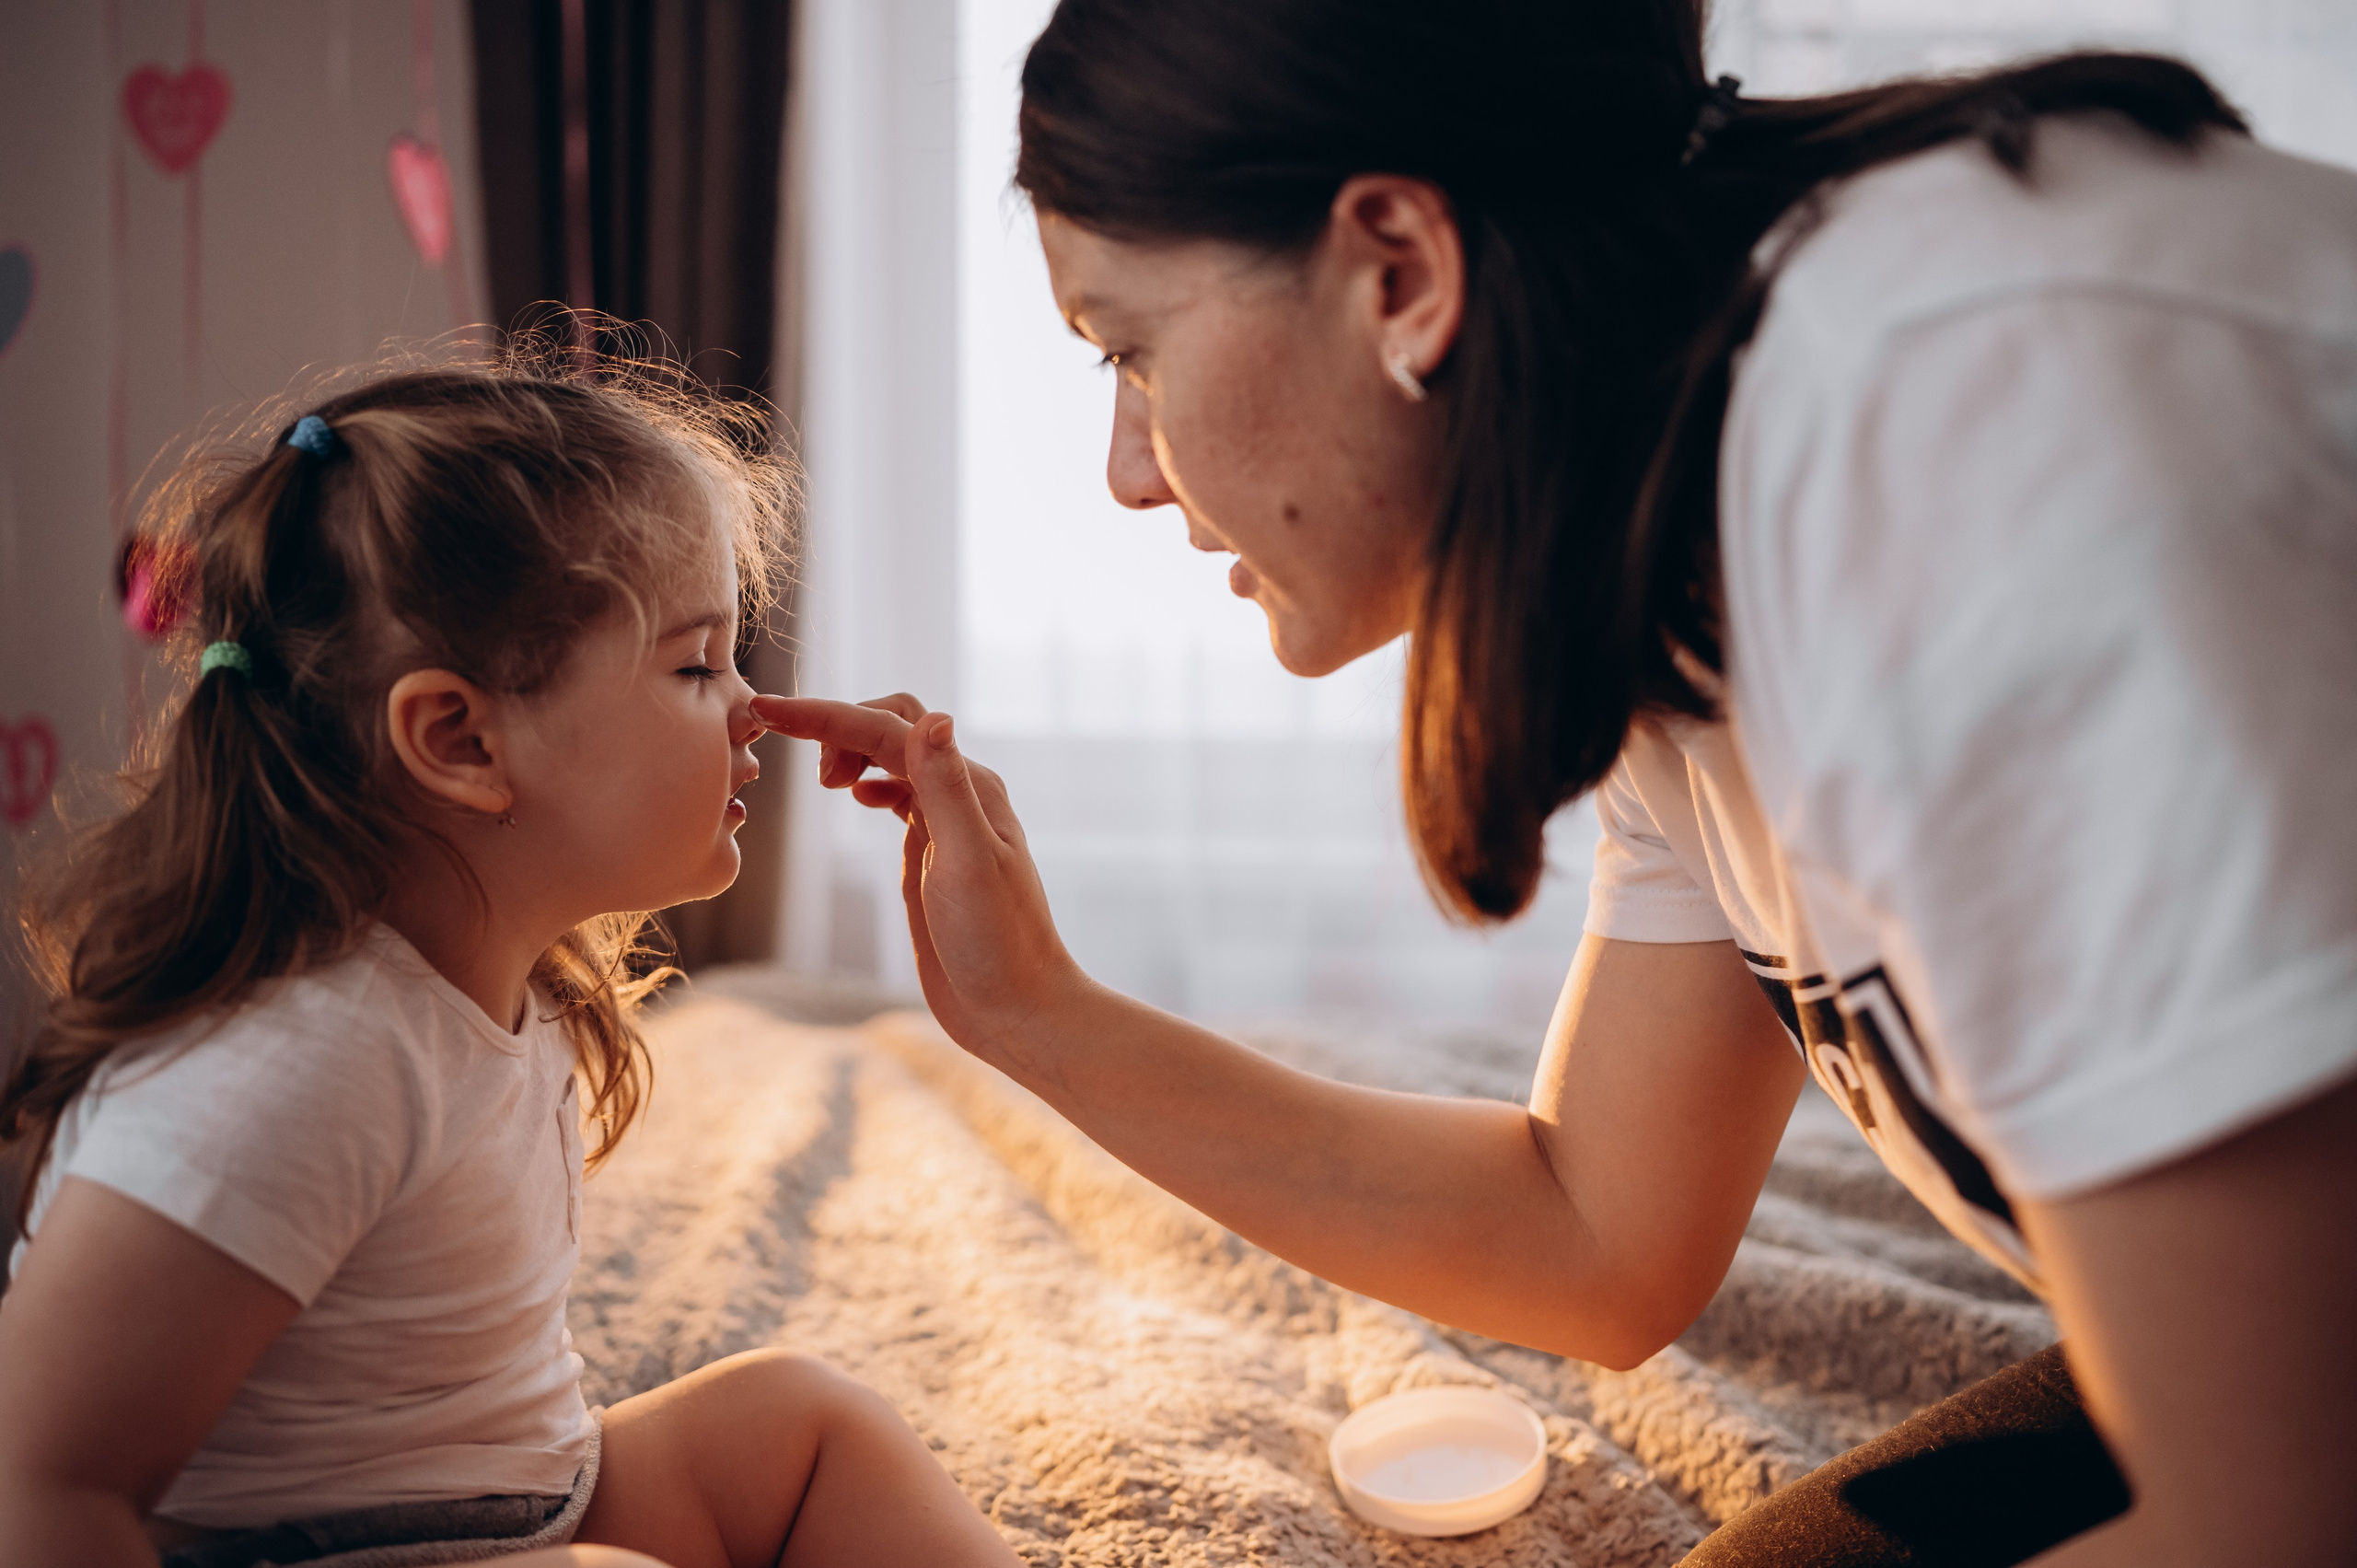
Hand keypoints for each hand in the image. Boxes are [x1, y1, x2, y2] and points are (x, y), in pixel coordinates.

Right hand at [750, 695, 1086, 1066]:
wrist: (1018, 1010)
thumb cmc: (999, 945)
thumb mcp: (968, 863)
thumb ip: (947, 790)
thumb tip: (932, 718)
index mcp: (970, 788)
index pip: (887, 730)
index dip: (825, 715)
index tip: (767, 709)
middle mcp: (960, 796)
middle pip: (890, 728)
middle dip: (836, 723)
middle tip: (786, 749)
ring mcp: (945, 825)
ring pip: (892, 758)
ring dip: (849, 747)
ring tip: (817, 778)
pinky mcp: (932, 855)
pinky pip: (899, 794)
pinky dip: (867, 779)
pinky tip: (851, 793)